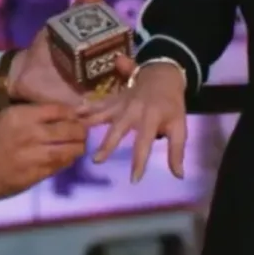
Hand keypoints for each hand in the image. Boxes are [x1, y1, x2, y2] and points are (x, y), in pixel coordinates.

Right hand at [0, 103, 85, 205]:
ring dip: (78, 148)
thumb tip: (62, 114)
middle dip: (81, 131)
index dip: (74, 113)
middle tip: (83, 132)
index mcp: (21, 115)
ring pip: (70, 150)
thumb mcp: (6, 118)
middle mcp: (30, 133)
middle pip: (71, 129)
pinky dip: (66, 161)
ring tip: (78, 146)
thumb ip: (32, 115)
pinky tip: (65, 158)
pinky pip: (60, 167)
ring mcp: (34, 156)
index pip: (60, 109)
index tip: (79, 115)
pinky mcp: (34, 176)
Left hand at [7, 0, 136, 105]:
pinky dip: (103, 112)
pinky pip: (96, 115)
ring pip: (114, 99)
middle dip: (125, 78)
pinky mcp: (80, 111)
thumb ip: (79, 7)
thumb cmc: (43, 49)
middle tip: (122, 70)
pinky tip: (108, 105)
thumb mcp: (61, 24)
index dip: (128, 61)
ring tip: (115, 88)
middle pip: (122, 82)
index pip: (122, 63)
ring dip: (119, 97)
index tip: (126, 56)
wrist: (23, 72)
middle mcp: (99, 79)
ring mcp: (91, 97)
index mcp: (98, 60)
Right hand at [82, 62, 186, 182]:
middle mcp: (133, 110)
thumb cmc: (171, 105)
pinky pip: (98, 103)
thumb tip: (178, 175)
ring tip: (75, 130)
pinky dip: (86, 107)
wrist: (163, 74)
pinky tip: (74, 111)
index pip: (144, 143)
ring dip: (89, 122)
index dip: (139, 161)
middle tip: (96, 160)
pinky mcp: (114, 98)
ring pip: (103, 113)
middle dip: (107, 144)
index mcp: (151, 118)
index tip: (134, 179)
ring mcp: (121, 103)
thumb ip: (177, 150)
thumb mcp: (179, 126)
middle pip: (118, 129)